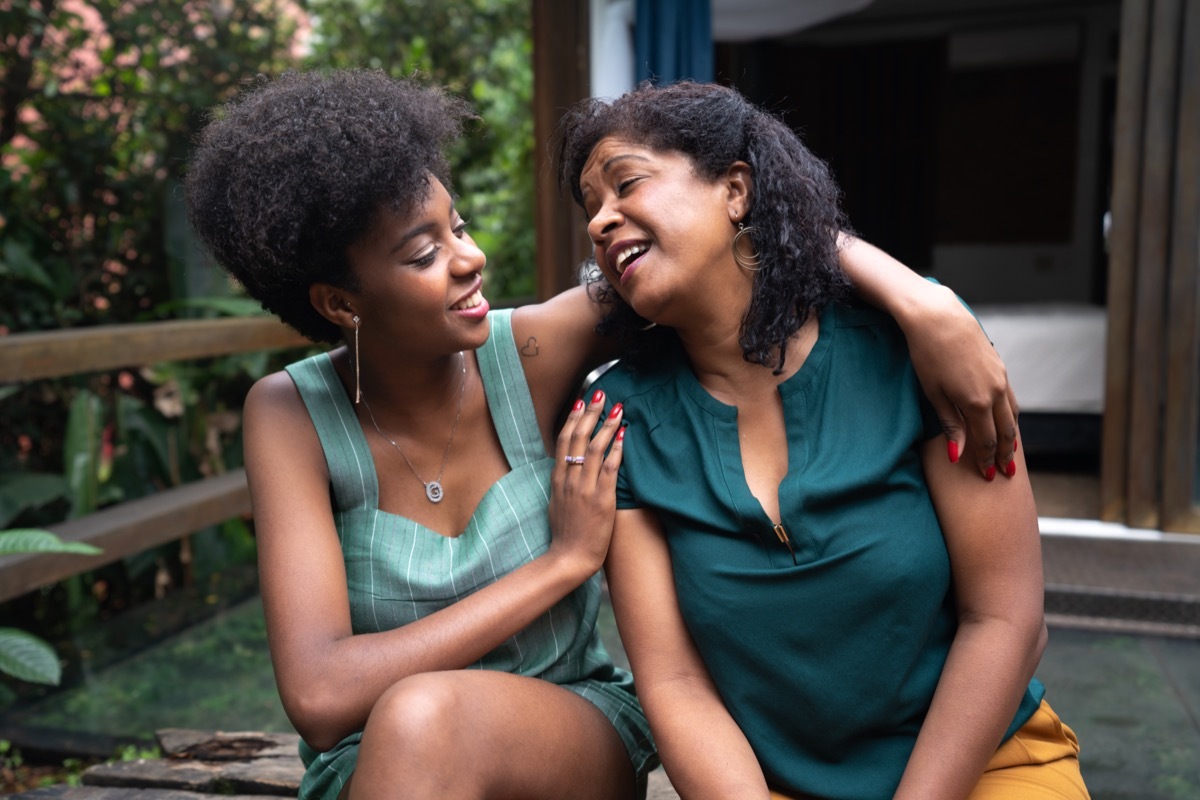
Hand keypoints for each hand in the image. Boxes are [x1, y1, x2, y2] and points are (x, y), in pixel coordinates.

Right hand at [548, 389, 624, 575]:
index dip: (573, 418)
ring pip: (595, 449)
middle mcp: (570, 479)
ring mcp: (585, 488)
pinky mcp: (601, 499)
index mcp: (558, 478)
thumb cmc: (565, 532)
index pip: (564, 440)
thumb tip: (569, 463)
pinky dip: (617, 450)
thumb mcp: (557, 501)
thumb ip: (563, 480)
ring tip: (617, 407)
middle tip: (600, 393)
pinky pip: (610, 469)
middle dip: (590, 413)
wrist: (569, 557)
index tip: (582, 400)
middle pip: (578, 437)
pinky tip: (624, 435)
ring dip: (607, 425)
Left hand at [902, 283, 1019, 479]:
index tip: (988, 476)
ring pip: (1012, 414)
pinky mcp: (1000, 366)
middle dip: (1005, 454)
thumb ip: (950, 425)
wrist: (937, 316)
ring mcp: (1000, 377)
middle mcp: (994, 391)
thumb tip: (958, 455)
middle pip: (1005, 431)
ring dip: (1012, 435)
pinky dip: (1011, 414)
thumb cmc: (927, 354)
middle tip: (1006, 473)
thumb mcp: (934, 394)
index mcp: (976, 402)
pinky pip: (1010, 397)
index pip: (986, 440)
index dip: (986, 460)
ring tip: (1010, 452)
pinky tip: (1007, 420)